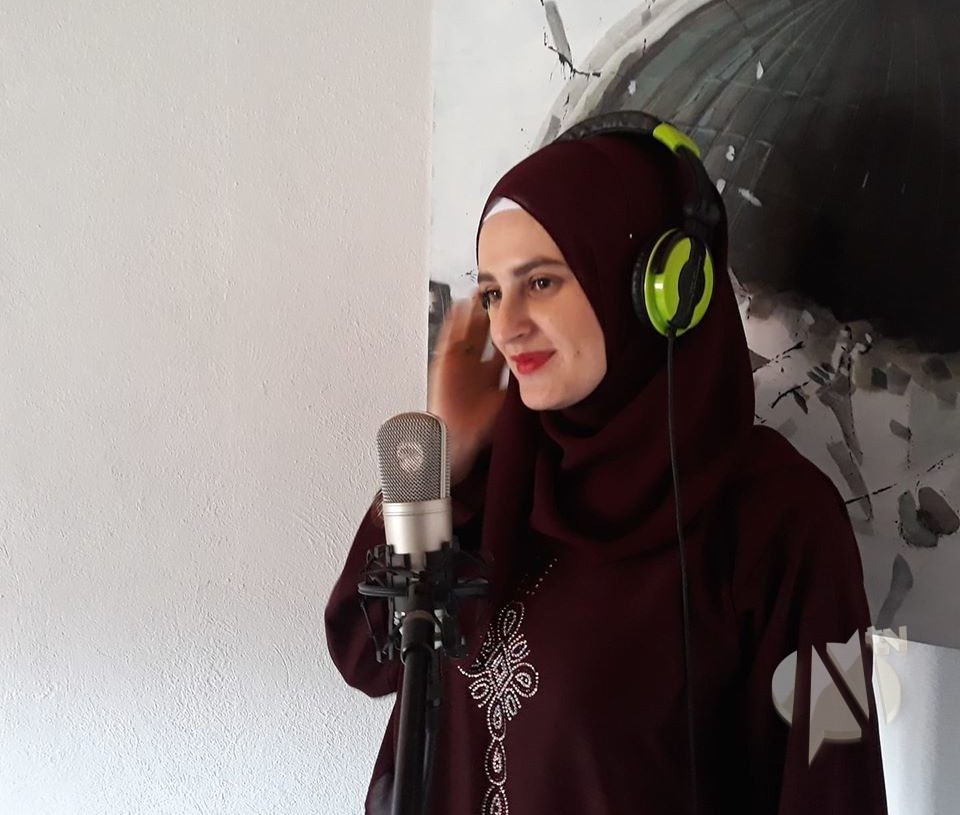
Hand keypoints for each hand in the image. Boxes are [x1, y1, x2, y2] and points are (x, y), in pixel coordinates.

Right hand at [428, 290, 507, 484]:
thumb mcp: (505, 404)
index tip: (519, 317)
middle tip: (498, 297)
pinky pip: (448, 337)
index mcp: (489, 375)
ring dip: (472, 314)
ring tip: (480, 294)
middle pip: (483, 335)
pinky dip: (453, 321)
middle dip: (490, 317)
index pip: (501, 348)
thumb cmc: (476, 427)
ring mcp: (458, 363)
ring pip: (467, 332)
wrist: (453, 437)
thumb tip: (543, 377)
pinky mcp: (443, 362)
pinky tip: (460, 306)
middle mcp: (474, 366)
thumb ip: (518, 389)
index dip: (510, 333)